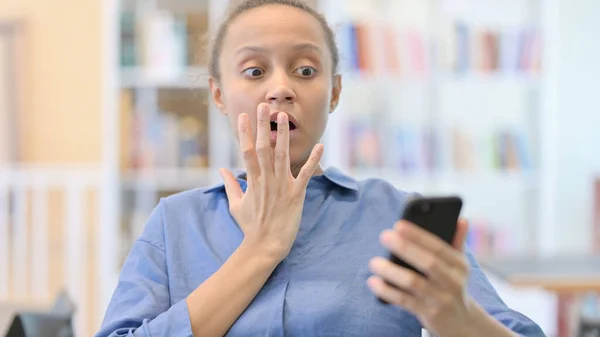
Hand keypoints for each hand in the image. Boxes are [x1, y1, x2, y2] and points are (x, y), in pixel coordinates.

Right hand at [220, 103, 323, 261]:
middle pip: (264, 148)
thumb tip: (222, 169)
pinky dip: (313, 160)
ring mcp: (281, 186)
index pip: (247, 151)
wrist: (265, 246)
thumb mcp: (236, 204)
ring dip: (284, 135)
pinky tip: (320, 146)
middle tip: (263, 106)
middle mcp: (266, 180)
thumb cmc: (251, 226)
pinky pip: (305, 174)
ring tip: (284, 116)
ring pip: (282, 155)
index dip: (245, 132)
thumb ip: (230, 185)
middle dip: (263, 125)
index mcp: (252, 181)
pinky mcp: (296, 194)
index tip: (243, 116)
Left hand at [367, 218, 475, 336]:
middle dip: (405, 248)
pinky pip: (405, 301)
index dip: (418, 235)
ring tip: (374, 262)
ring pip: (414, 282)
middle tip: (384, 236)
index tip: (398, 224)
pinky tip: (373, 282)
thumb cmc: (453, 286)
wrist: (462, 323)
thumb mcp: (459, 266)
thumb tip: (461, 220)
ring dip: (391, 271)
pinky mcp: (429, 314)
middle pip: (428, 262)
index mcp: (459, 265)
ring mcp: (441, 299)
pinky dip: (387, 291)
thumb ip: (457, 242)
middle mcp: (453, 281)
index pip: (438, 246)